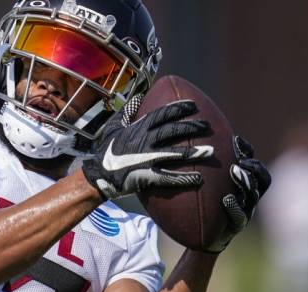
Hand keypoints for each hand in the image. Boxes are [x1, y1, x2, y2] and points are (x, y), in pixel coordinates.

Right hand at [82, 94, 214, 199]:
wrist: (97, 175)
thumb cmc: (105, 151)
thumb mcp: (112, 127)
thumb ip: (126, 112)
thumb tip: (137, 97)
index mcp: (137, 128)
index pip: (162, 114)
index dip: (178, 108)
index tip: (193, 105)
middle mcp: (144, 141)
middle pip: (172, 131)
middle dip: (191, 127)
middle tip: (207, 126)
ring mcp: (146, 159)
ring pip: (174, 154)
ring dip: (193, 153)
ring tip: (211, 151)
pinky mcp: (146, 176)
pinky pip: (168, 177)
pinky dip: (184, 178)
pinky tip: (198, 179)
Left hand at [204, 136, 271, 252]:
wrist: (200, 236)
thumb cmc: (200, 205)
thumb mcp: (201, 185)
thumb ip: (199, 167)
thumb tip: (181, 140)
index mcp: (242, 184)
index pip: (252, 163)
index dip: (247, 150)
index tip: (235, 140)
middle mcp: (247, 196)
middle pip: (262, 178)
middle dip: (253, 166)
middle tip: (240, 158)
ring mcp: (244, 211)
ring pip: (254, 195)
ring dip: (246, 181)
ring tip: (234, 171)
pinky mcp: (236, 226)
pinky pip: (240, 217)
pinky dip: (235, 207)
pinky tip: (226, 199)